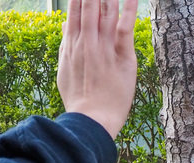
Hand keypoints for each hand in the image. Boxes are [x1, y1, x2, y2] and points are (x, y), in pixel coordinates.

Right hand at [56, 0, 138, 138]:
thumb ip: (66, 45)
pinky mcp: (120, 55)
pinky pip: (125, 24)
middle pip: (88, 3)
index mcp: (72, 45)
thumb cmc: (80, 100)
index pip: (74, 9)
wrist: (91, 121)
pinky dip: (128, 6)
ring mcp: (103, 47)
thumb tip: (66, 24)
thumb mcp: (65, 72)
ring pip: (105, 9)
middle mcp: (86, 41)